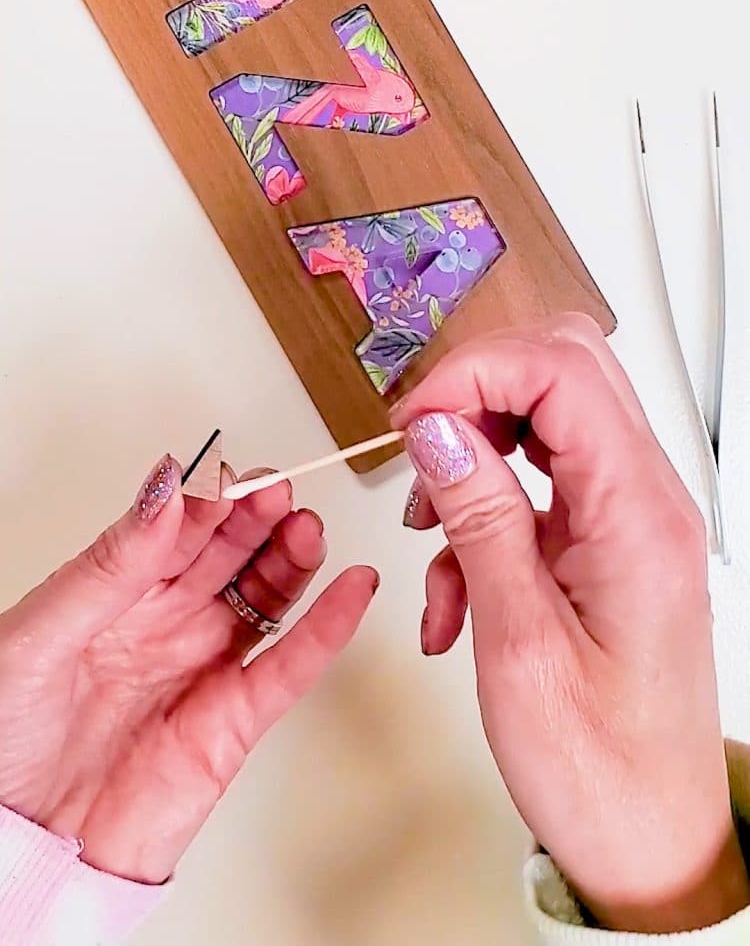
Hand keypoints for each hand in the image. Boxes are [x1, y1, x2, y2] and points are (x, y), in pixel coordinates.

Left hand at [0, 454, 377, 884]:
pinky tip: (351, 590)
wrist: (20, 851)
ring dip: (293, 559)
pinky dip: (328, 629)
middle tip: (279, 491)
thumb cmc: (5, 743)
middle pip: (229, 553)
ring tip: (308, 528)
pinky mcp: (232, 724)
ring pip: (266, 598)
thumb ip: (112, 564)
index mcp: (114, 594)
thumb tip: (162, 488)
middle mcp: (164, 625)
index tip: (234, 476)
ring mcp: (202, 668)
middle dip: (258, 517)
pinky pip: (289, 669)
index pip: (177, 529)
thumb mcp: (41, 636)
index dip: (211, 500)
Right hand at [393, 315, 749, 932]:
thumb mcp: (519, 644)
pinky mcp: (612, 540)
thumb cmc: (601, 770)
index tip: (412, 421)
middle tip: (421, 453)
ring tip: (434, 534)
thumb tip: (437, 428)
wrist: (654, 842)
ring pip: (549, 418)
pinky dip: (488, 508)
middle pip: (563, 368)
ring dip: (476, 456)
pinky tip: (457, 582)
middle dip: (475, 395)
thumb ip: (480, 519)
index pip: (560, 369)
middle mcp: (648, 499)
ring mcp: (633, 516)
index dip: (472, 373)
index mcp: (637, 515)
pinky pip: (544, 482)